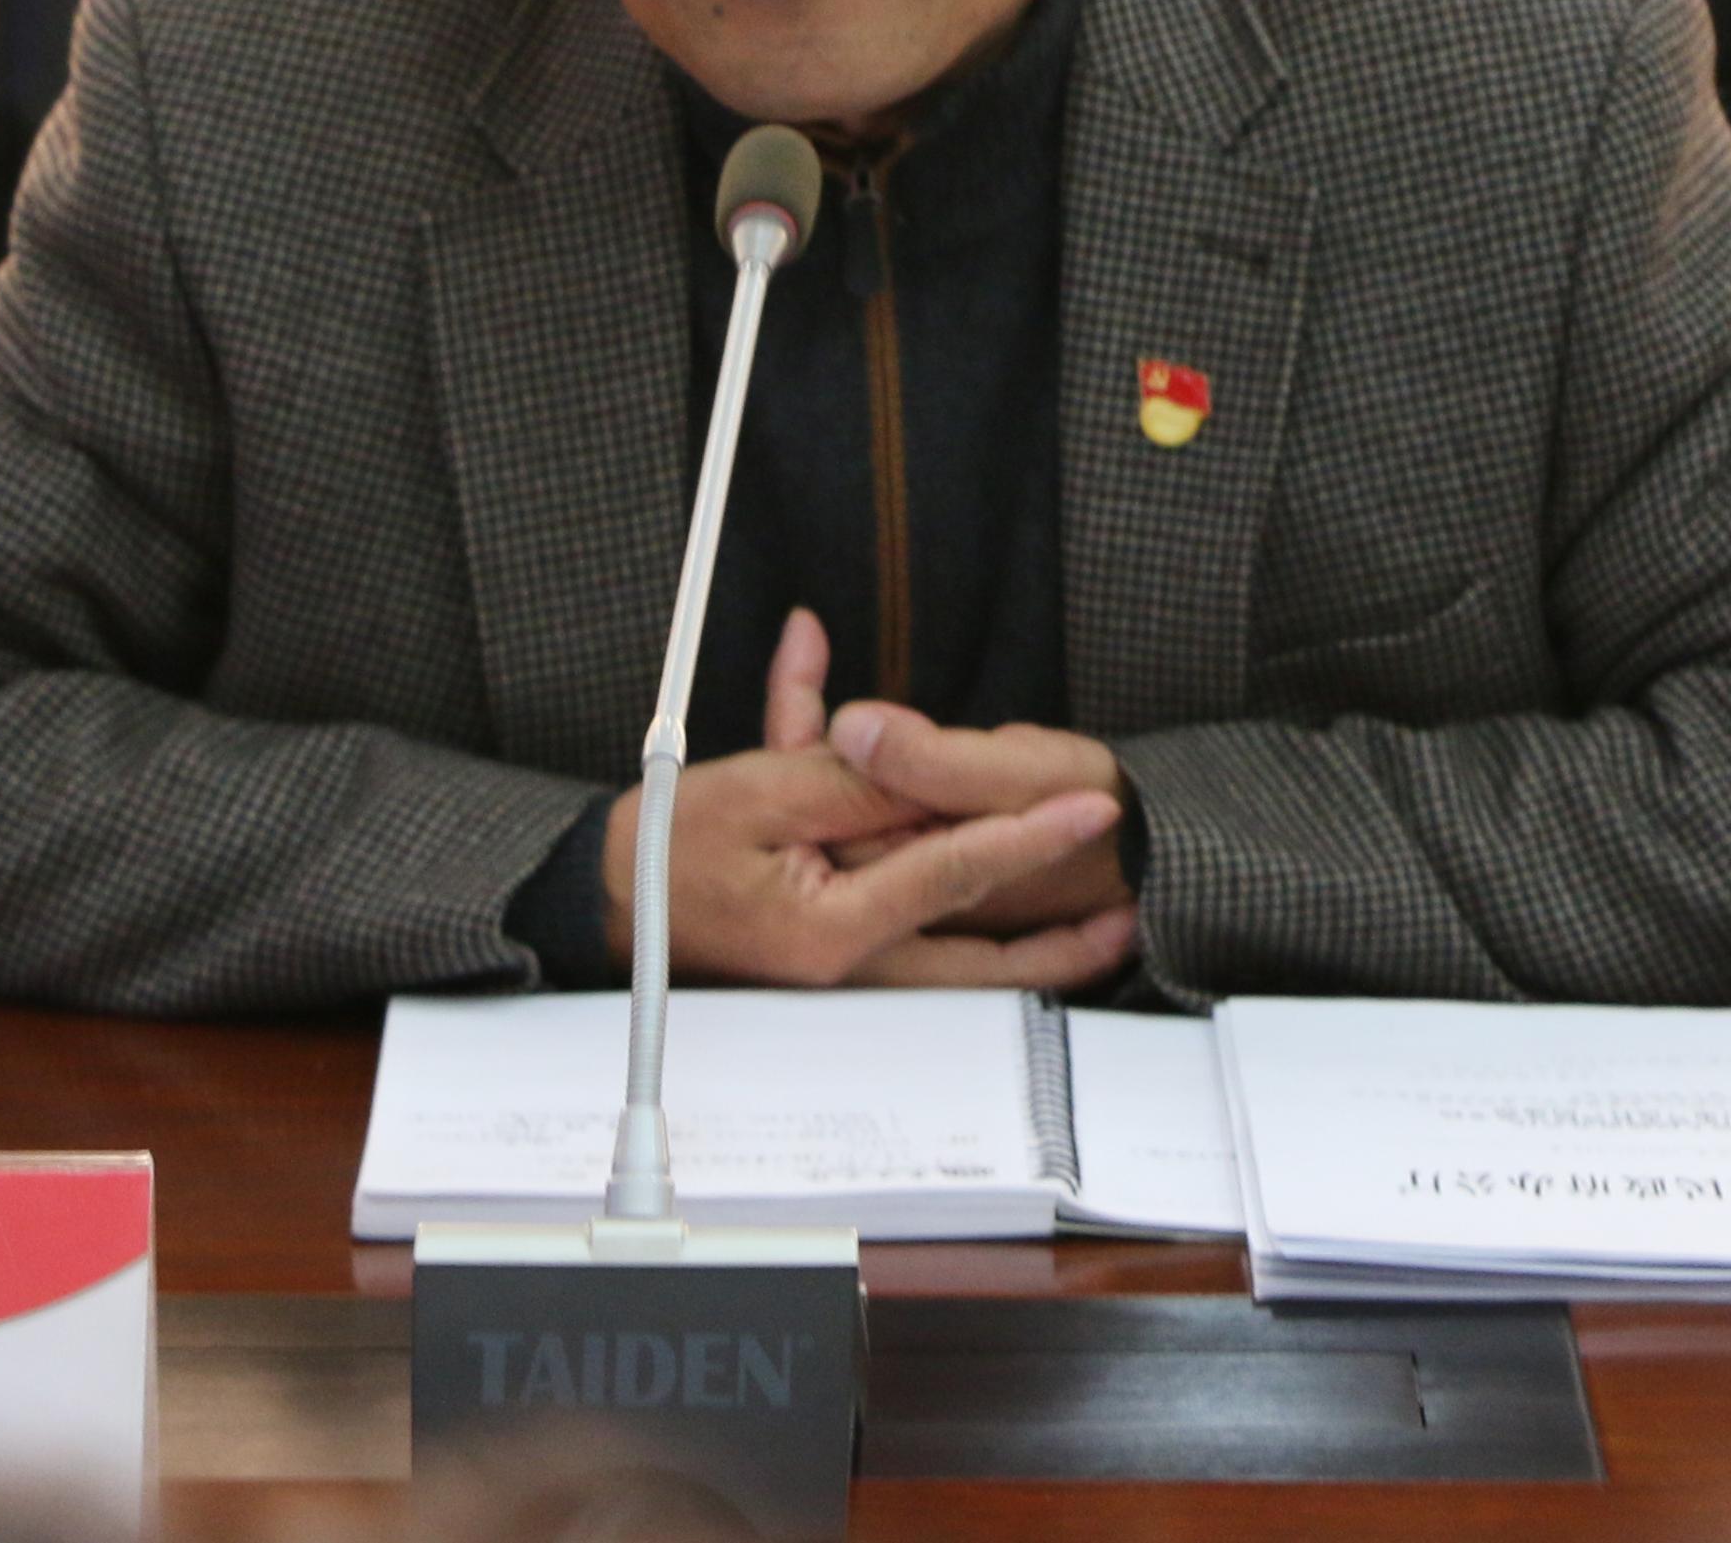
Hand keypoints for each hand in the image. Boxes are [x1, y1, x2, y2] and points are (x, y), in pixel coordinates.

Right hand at [599, 611, 1139, 989]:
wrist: (604, 898)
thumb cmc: (664, 846)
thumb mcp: (763, 791)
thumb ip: (852, 781)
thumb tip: (917, 761)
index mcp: (830, 929)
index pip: (952, 871)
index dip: (1024, 834)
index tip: (1084, 808)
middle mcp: (847, 964)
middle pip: (974, 955)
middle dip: (1054, 943)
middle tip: (1127, 920)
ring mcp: (842, 968)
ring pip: (954, 956)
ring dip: (1021, 939)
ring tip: (1097, 932)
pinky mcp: (834, 955)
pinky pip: (907, 932)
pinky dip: (948, 905)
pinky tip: (981, 875)